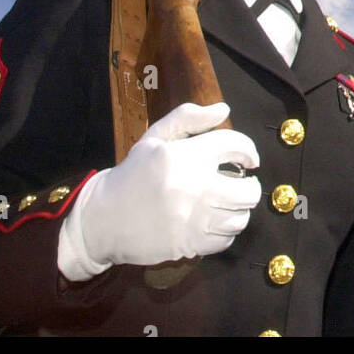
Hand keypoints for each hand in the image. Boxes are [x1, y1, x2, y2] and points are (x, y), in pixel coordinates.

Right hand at [58, 102, 260, 280]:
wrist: (103, 217)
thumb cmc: (133, 173)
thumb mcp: (155, 138)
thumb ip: (189, 118)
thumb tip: (224, 110)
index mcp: (186, 156)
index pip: (236, 146)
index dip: (249, 150)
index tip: (250, 160)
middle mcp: (194, 187)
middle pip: (248, 190)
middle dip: (249, 185)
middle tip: (240, 184)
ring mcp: (193, 219)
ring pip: (240, 218)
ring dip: (239, 209)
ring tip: (228, 203)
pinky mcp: (189, 244)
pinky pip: (225, 239)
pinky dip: (226, 231)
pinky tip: (215, 221)